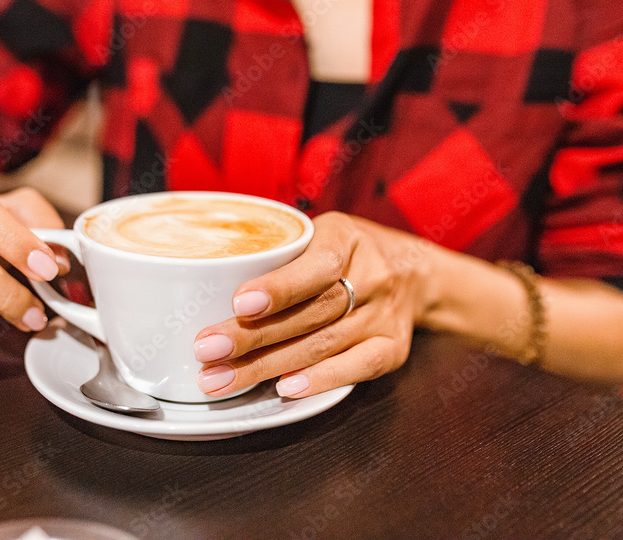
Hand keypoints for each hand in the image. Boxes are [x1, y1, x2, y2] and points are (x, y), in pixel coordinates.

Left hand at [192, 212, 438, 398]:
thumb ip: (279, 252)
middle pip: (308, 314)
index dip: (278, 288)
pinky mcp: (392, 349)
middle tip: (206, 350)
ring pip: (321, 345)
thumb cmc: (349, 251)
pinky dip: (319, 380)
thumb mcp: (320, 232)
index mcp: (346, 238)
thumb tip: (207, 275)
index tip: (238, 304)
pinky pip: (356, 368)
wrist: (416, 271)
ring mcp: (383, 317)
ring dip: (266, 366)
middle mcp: (372, 277)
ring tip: (220, 378)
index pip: (315, 267)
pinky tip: (285, 389)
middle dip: (251, 336)